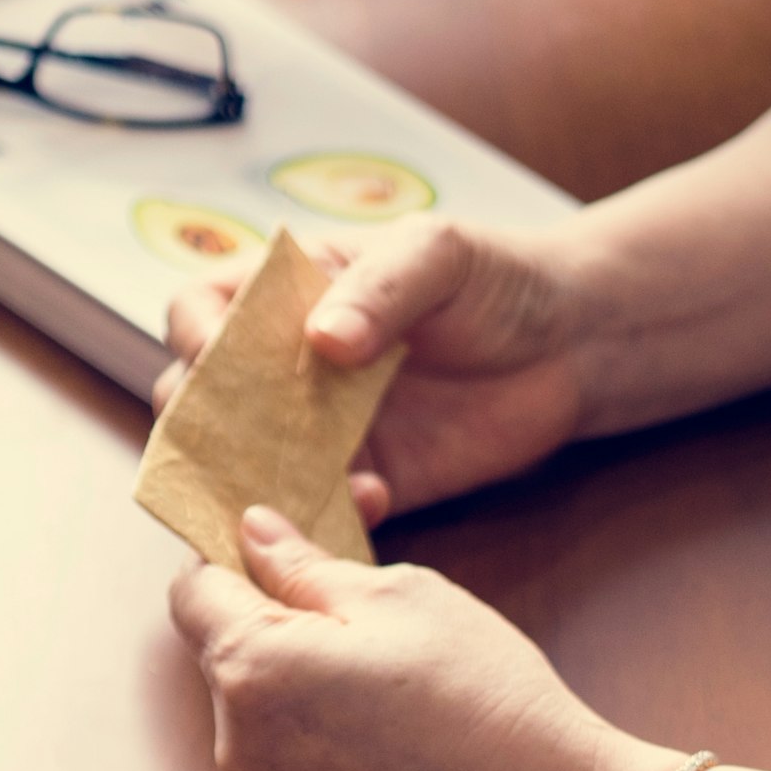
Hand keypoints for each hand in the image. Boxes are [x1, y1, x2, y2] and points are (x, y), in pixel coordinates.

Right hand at [157, 218, 592, 524]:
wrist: (576, 344)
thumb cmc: (498, 278)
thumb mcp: (438, 254)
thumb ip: (379, 289)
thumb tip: (323, 339)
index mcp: (283, 294)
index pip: (198, 312)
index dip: (193, 336)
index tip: (214, 357)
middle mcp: (282, 366)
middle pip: (198, 400)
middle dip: (207, 428)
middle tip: (244, 442)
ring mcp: (314, 429)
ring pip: (243, 466)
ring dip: (256, 483)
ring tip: (300, 486)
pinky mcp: (359, 480)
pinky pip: (314, 510)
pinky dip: (324, 515)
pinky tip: (373, 498)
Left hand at [167, 505, 663, 770]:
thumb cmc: (483, 691)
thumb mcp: (399, 596)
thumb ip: (304, 565)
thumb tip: (249, 532)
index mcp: (250, 667)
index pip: (192, 594)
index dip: (226, 561)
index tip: (274, 550)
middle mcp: (236, 741)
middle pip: (222, 655)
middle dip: (271, 621)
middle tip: (354, 608)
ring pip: (255, 713)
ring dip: (294, 683)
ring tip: (384, 678)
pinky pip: (286, 766)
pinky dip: (317, 741)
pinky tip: (389, 735)